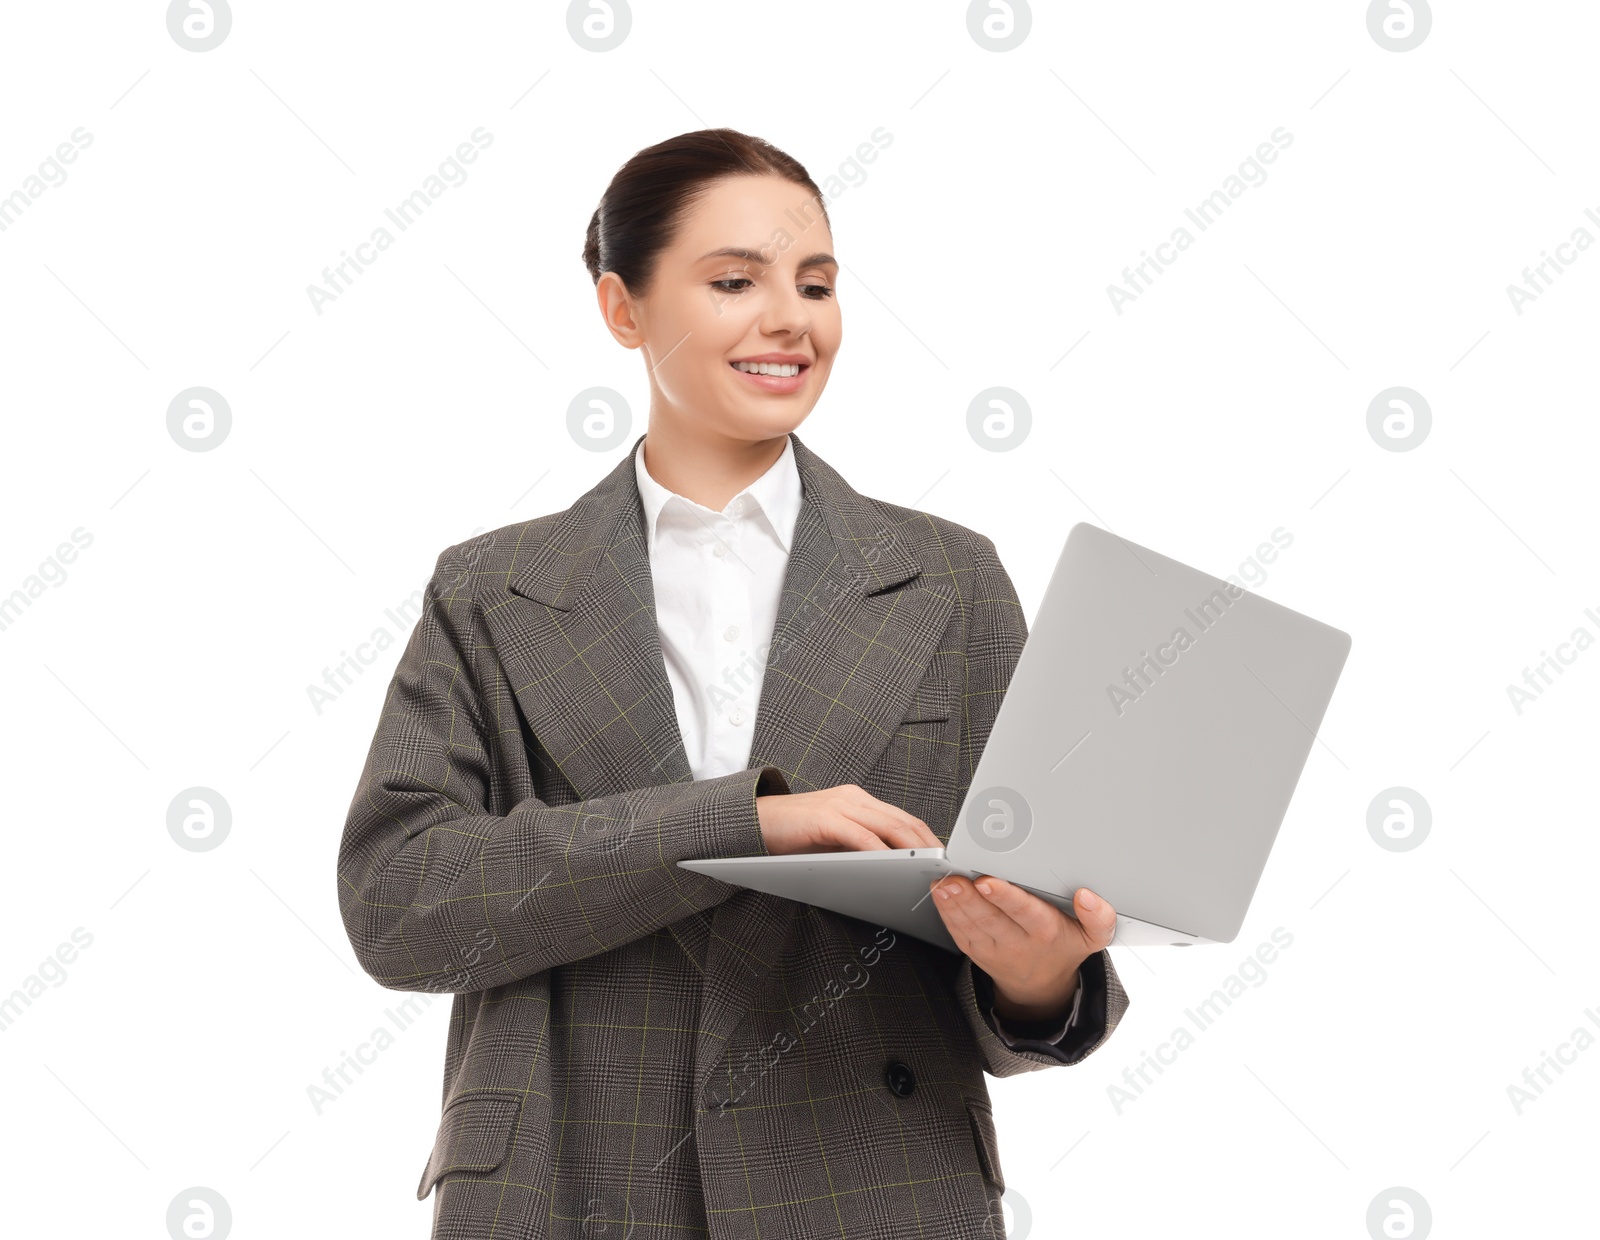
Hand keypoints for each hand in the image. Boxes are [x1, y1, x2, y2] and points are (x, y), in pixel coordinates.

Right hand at [757, 783, 941, 855]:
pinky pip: (861, 836)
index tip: (944, 860)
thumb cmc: (792, 835)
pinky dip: (881, 853)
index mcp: (859, 802)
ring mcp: (840, 805)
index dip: (928, 839)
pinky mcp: (825, 818)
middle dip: (930, 846)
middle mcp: (854, 799)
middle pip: (905, 822)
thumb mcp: (834, 841)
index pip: (905, 819)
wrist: (752, 822)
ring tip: (929, 869)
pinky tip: (892, 868)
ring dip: (914, 850)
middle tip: (946, 869)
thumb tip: (892, 871)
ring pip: (889, 827)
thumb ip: (859, 848)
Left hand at [929, 874, 1116, 1022]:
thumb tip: (1087, 896)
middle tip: (954, 880)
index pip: (1025, 912)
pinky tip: (939, 895)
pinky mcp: (977, 952)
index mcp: (1047, 932)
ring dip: (954, 904)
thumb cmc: (1064, 948)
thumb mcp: (1093, 938)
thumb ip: (1099, 917)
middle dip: (971, 899)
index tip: (988, 881)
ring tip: (942, 884)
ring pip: (971, 926)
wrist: (1042, 986)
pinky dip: (947, 914)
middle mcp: (1019, 942)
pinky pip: (959, 933)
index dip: (1005, 897)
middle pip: (991, 918)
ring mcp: (995, 949)